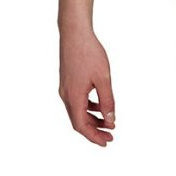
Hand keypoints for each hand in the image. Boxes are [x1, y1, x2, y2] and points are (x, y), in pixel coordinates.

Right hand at [59, 24, 115, 145]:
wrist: (74, 33)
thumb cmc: (89, 53)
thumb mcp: (103, 79)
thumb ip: (107, 101)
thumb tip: (110, 120)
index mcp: (73, 97)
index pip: (81, 126)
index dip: (94, 137)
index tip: (107, 142)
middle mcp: (66, 95)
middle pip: (78, 121)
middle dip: (94, 131)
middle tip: (110, 136)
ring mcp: (65, 89)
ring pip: (77, 111)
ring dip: (92, 119)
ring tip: (108, 122)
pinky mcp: (67, 82)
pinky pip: (77, 101)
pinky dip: (88, 107)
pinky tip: (100, 105)